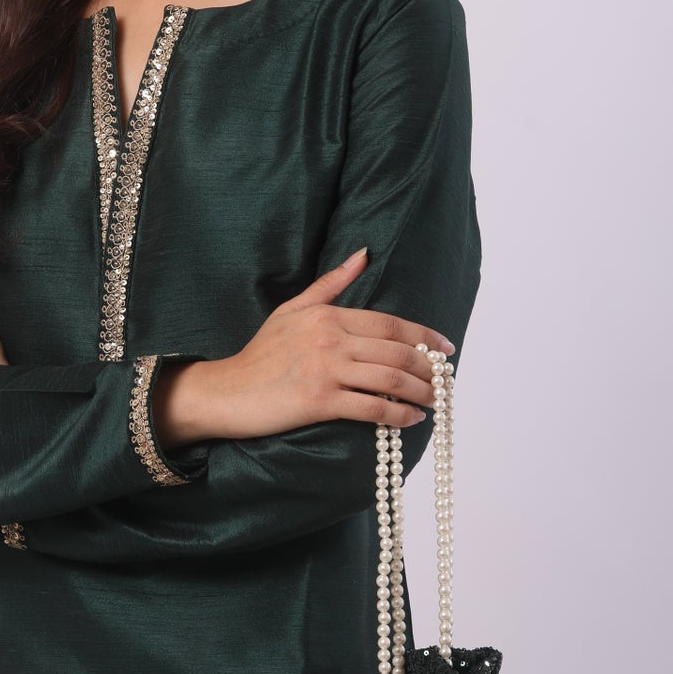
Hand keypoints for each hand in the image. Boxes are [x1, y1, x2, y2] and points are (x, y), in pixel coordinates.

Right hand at [153, 248, 454, 447]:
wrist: (226, 391)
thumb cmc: (259, 353)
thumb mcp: (292, 310)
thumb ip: (330, 284)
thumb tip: (363, 254)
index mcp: (327, 315)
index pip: (390, 324)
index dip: (424, 336)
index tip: (446, 347)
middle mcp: (330, 339)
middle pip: (396, 351)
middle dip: (428, 368)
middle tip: (443, 380)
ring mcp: (326, 370)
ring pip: (390, 379)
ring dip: (420, 392)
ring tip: (433, 401)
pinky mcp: (320, 401)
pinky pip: (371, 408)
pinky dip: (398, 415)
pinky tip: (411, 420)